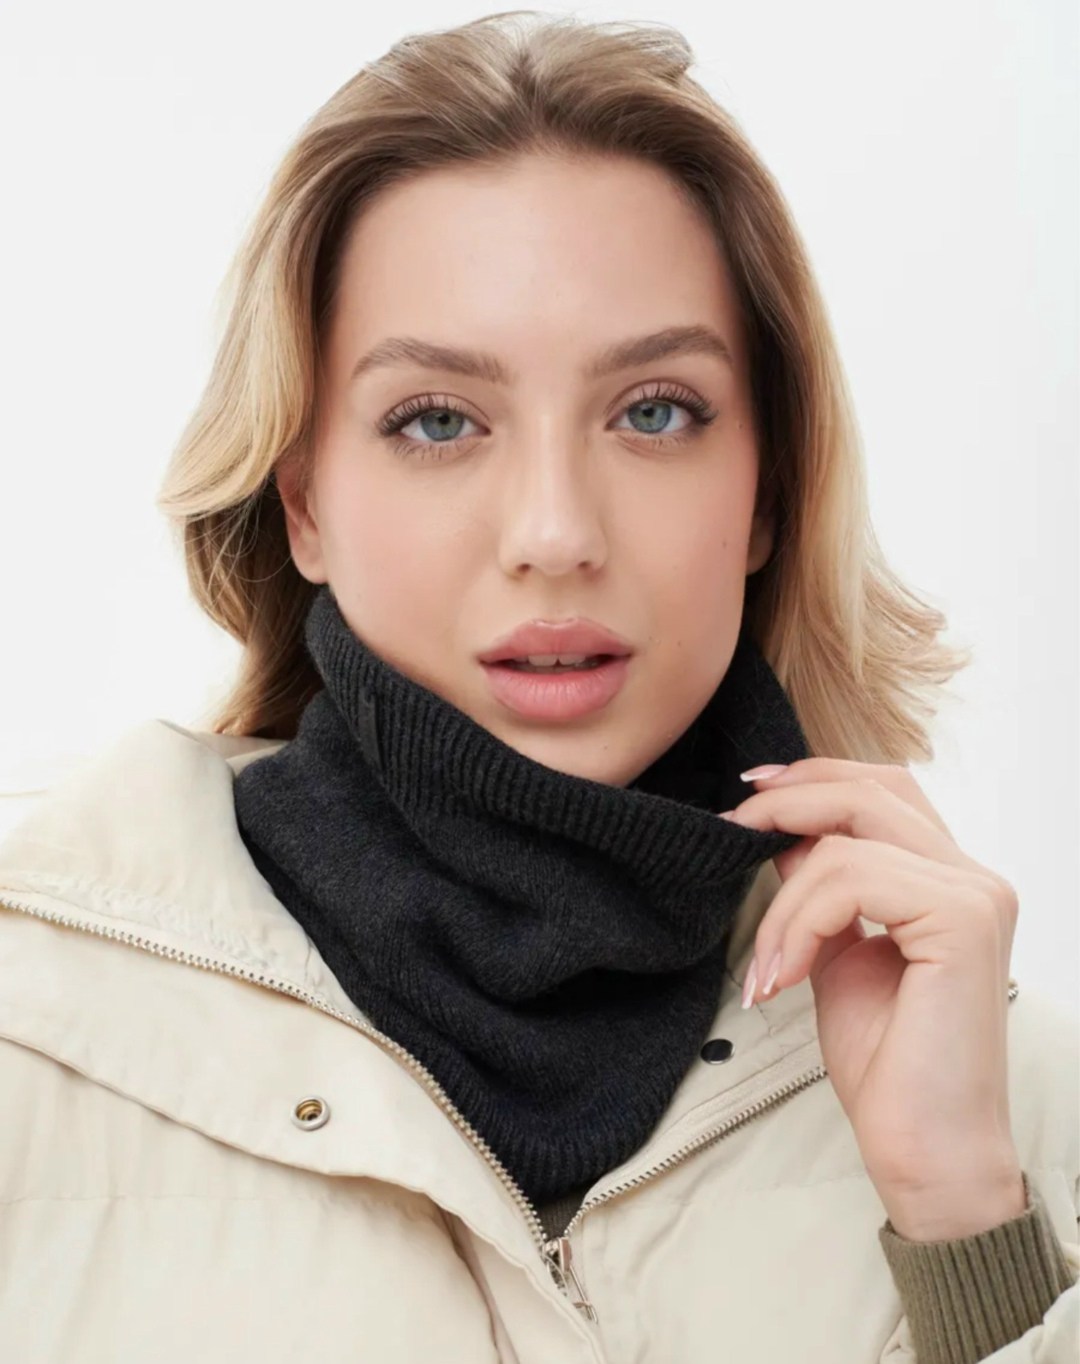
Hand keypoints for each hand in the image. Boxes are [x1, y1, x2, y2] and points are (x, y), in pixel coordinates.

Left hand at [722, 758, 1026, 1239]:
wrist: (925, 1150)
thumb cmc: (887, 1064)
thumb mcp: (837, 953)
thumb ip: (822, 890)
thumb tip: (782, 834)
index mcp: (952, 881)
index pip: (884, 790)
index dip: (814, 779)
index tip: (750, 798)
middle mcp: (975, 878)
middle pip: (872, 789)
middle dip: (789, 801)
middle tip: (733, 828)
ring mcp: (975, 895)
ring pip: (846, 840)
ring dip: (783, 901)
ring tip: (767, 967)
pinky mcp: (962, 921)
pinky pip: (851, 878)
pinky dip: (800, 921)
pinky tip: (785, 977)